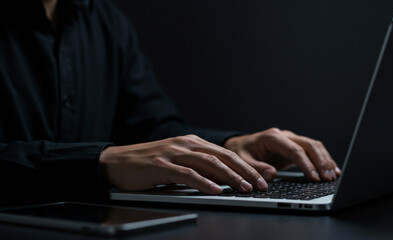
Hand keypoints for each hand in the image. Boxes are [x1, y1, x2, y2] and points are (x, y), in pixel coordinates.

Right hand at [99, 135, 267, 193]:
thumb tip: (223, 181)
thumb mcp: (178, 163)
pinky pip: (187, 174)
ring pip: (209, 163)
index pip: (226, 154)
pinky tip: (216, 190)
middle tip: (261, 184)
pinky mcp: (161, 165)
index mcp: (192, 143)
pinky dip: (204, 182)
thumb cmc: (149, 165)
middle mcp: (186, 144)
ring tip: (245, 188)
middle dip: (245, 171)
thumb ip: (199, 167)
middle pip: (223, 156)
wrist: (117, 162)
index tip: (262, 178)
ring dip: (230, 177)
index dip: (246, 166)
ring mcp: (173, 153)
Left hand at [224, 128, 340, 181]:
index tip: (314, 177)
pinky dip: (323, 160)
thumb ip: (255, 168)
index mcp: (272, 137)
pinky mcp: (295, 148)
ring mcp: (291, 140)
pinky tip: (331, 170)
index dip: (306, 164)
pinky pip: (313, 151)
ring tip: (333, 176)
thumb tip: (271, 174)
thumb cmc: (240, 153)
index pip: (294, 149)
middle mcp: (284, 136)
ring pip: (314, 146)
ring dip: (325, 160)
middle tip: (328, 178)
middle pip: (309, 145)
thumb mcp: (241, 161)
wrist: (240, 146)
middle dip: (321, 161)